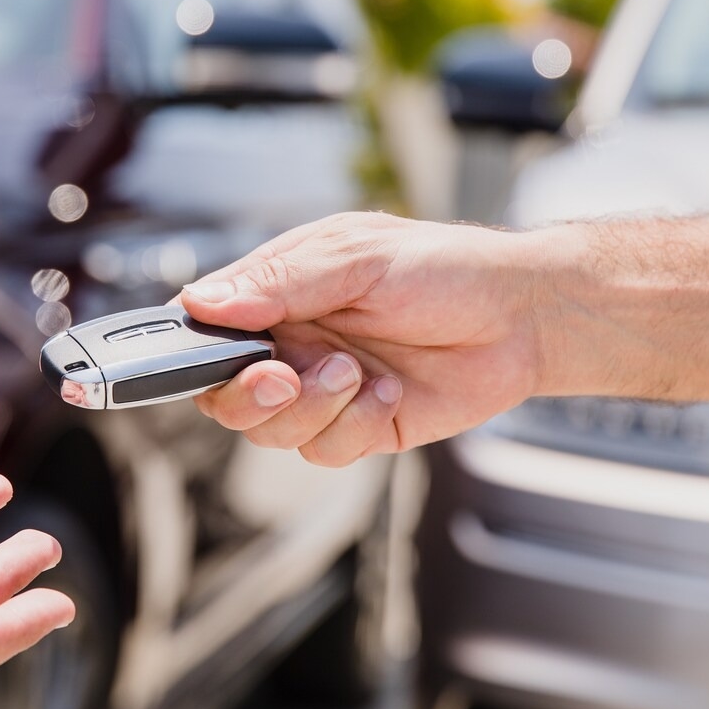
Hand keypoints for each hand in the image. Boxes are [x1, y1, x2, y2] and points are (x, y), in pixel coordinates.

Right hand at [181, 212, 543, 465]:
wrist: (519, 316)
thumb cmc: (441, 268)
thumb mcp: (356, 258)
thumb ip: (279, 282)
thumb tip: (201, 300)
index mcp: (275, 295)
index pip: (203, 331)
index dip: (189, 353)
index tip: (208, 359)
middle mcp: (290, 345)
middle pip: (224, 395)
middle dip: (249, 394)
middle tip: (286, 375)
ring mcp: (321, 390)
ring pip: (272, 431)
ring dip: (314, 408)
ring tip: (359, 372)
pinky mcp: (358, 428)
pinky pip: (326, 450)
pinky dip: (357, 425)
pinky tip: (390, 392)